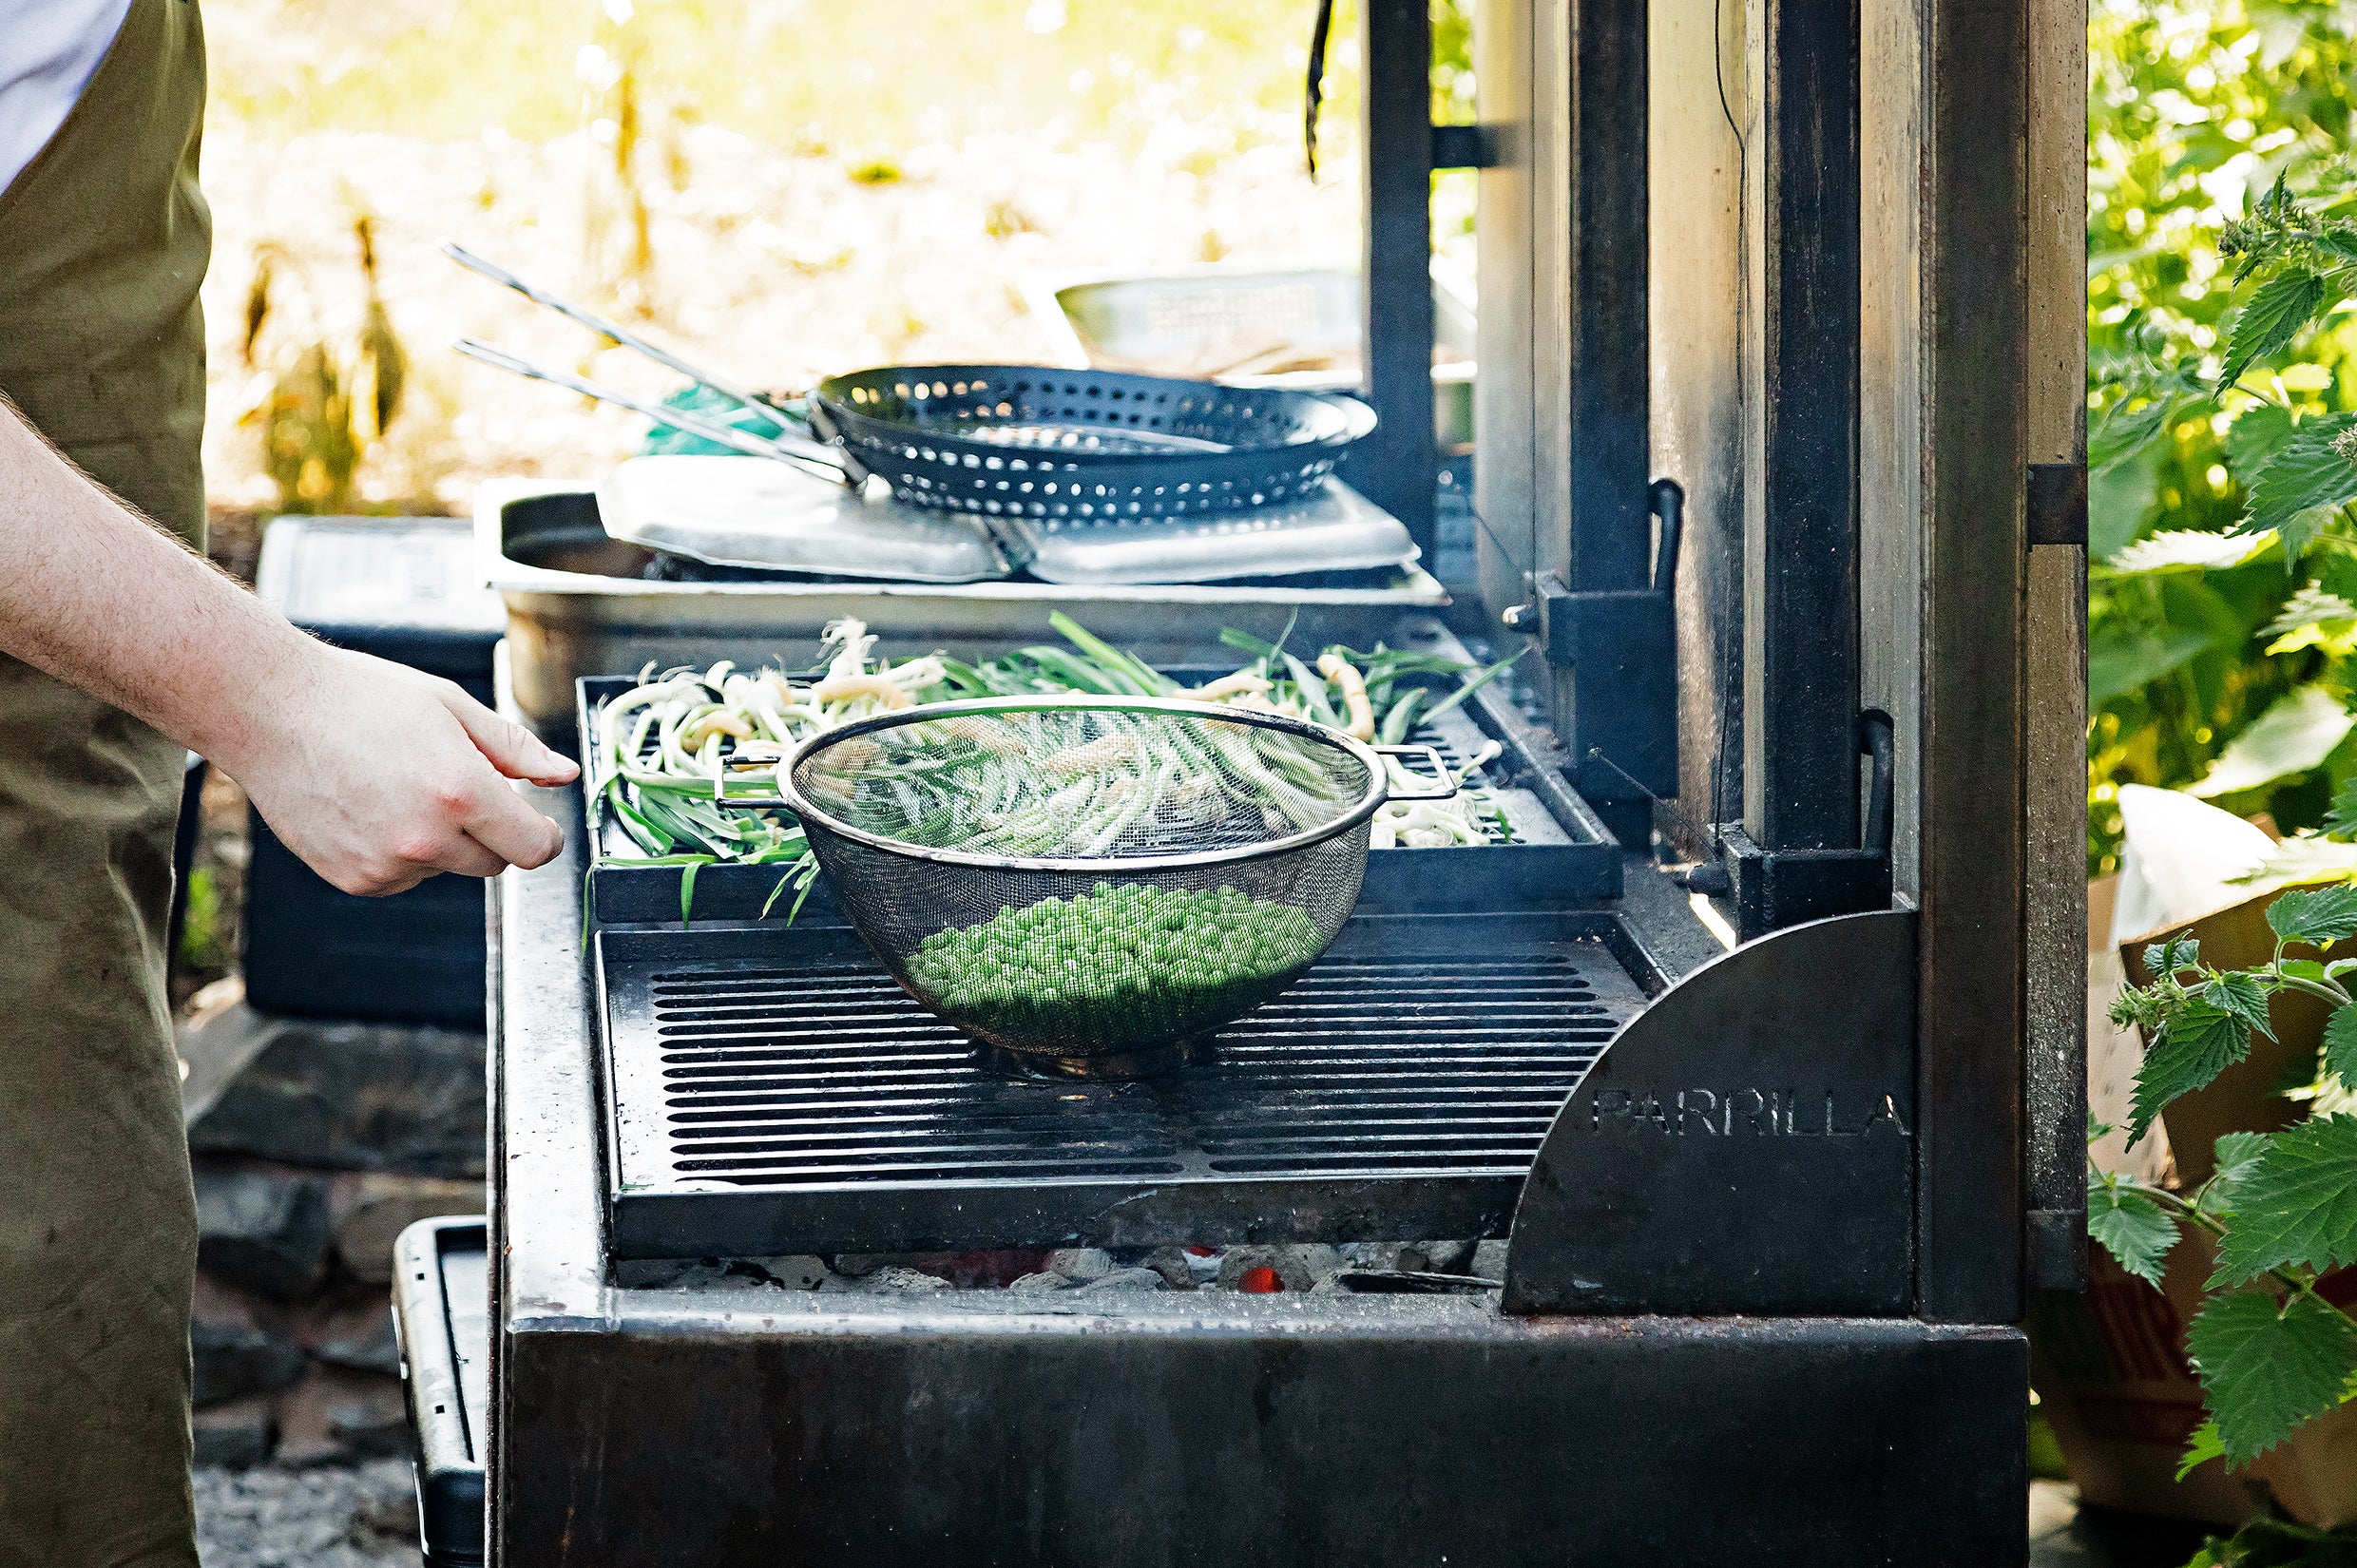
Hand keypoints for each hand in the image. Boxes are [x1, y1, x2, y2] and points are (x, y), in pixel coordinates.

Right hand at [225, 642, 579, 895]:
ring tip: (397, 785)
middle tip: (455, 786)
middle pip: (494, 863)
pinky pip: (401, 877)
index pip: (533, 848)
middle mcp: (425, 838)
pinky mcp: (354, 880)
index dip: (544, 837)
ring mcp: (386, 865)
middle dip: (490, 832)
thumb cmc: (361, 699)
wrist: (270, 710)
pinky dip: (399, 853)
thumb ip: (516, 749)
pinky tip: (370, 807)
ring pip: (445, 869)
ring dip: (440, 841)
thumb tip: (564, 775)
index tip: (539, 825)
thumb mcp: (452, 707)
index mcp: (461, 792)